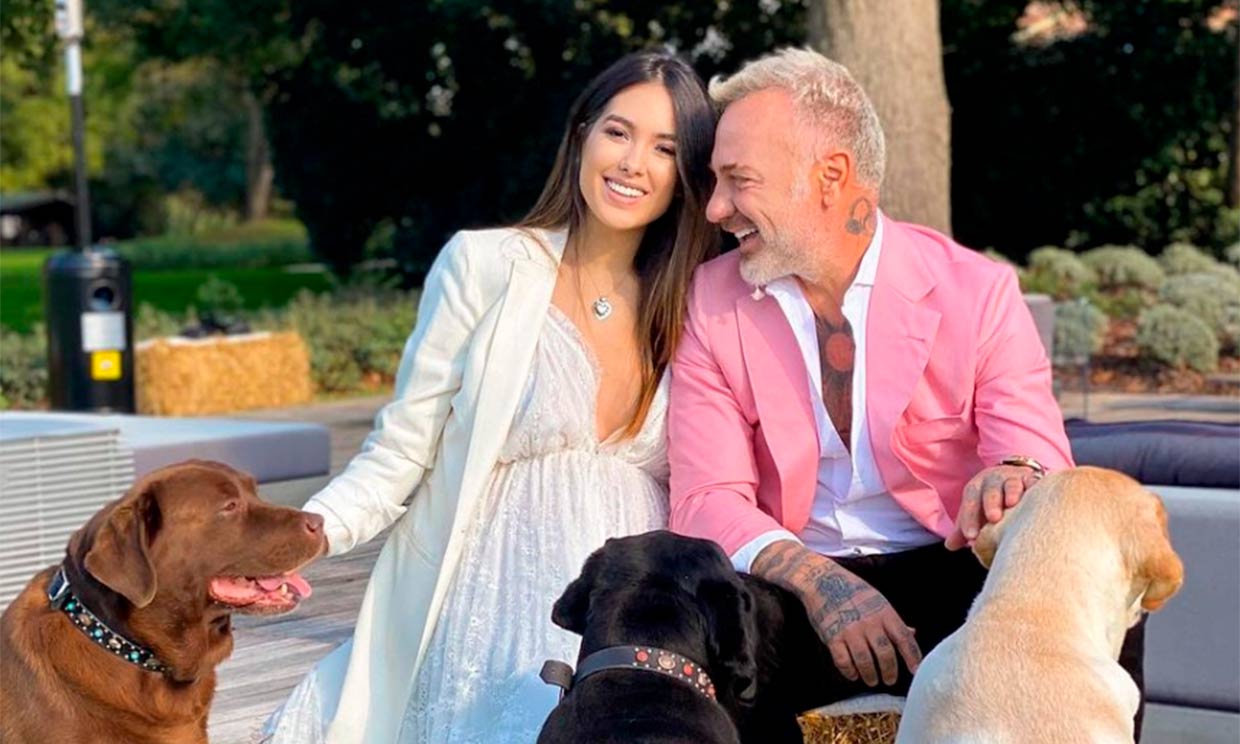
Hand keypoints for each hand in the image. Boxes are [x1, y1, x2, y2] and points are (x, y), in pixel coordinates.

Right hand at [752, 541, 919, 686]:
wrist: (822, 580)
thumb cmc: (854, 592)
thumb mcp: (879, 601)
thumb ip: (894, 620)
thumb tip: (913, 633)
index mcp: (884, 613)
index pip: (904, 638)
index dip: (913, 657)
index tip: (916, 672)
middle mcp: (870, 623)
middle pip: (885, 654)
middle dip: (889, 671)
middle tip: (889, 680)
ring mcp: (850, 630)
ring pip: (865, 661)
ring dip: (870, 675)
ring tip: (872, 680)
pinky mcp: (833, 637)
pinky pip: (843, 661)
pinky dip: (849, 671)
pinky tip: (853, 674)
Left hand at [945, 465, 1040, 550]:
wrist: (1011, 478)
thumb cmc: (989, 504)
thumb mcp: (976, 513)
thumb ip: (964, 529)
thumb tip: (950, 546)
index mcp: (976, 489)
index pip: (970, 502)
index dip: (969, 518)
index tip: (971, 537)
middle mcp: (993, 480)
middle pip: (990, 490)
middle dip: (990, 503)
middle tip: (993, 518)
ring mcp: (1014, 478)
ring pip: (1012, 484)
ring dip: (1012, 493)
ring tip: (1013, 504)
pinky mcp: (1032, 479)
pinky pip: (1034, 481)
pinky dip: (1035, 488)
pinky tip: (1039, 499)